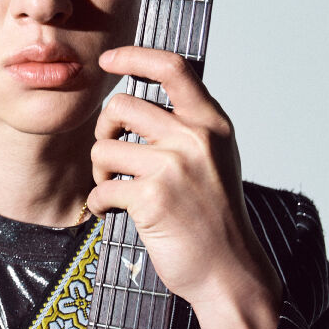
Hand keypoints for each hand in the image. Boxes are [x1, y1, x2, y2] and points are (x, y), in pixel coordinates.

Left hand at [87, 46, 282, 328]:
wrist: (229, 272)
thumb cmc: (215, 216)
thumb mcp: (216, 158)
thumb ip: (189, 125)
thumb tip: (143, 93)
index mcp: (212, 124)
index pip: (173, 68)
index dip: (135, 56)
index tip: (110, 60)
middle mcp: (195, 138)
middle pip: (121, 106)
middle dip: (104, 130)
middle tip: (109, 155)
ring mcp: (174, 167)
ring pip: (104, 148)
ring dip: (99, 171)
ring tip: (114, 188)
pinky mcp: (152, 199)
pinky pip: (101, 188)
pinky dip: (99, 203)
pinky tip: (113, 212)